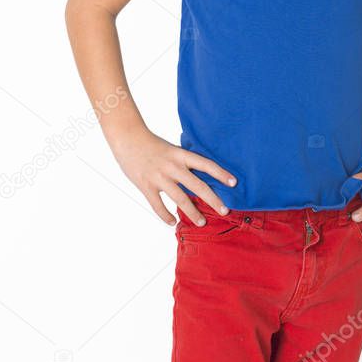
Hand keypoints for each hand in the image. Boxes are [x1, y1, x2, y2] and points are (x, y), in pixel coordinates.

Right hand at [113, 129, 236, 226]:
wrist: (128, 138)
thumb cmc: (152, 144)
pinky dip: (166, 216)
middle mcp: (173, 166)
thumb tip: (200, 174)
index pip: (206, 164)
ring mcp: (159, 177)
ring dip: (192, 213)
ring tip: (202, 223)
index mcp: (181, 155)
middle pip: (198, 186)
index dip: (221, 174)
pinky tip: (172, 222)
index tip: (234, 183)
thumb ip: (184, 161)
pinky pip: (158, 205)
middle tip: (225, 211)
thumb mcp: (172, 149)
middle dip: (213, 200)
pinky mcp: (146, 186)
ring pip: (180, 199)